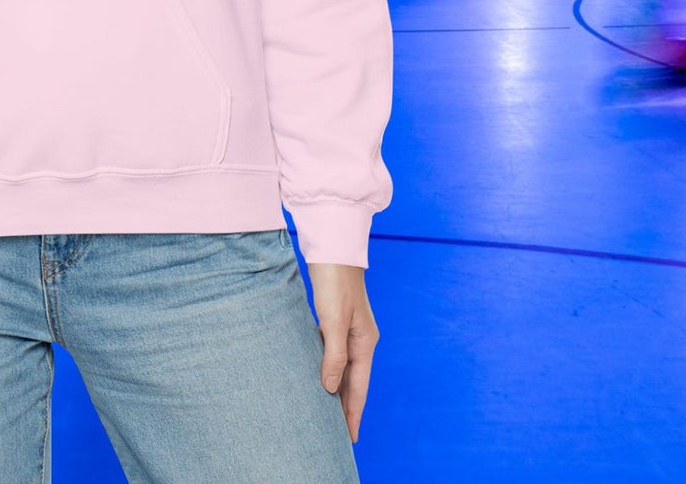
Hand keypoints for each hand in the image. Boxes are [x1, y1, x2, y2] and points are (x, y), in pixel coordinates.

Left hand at [305, 261, 378, 442]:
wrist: (333, 247)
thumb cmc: (335, 281)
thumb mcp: (333, 320)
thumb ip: (333, 355)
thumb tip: (331, 388)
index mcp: (365, 342)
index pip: (359, 387)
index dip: (352, 413)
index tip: (350, 438)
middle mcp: (361, 339)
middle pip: (354, 381)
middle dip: (347, 407)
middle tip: (339, 434)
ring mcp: (350, 329)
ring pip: (344, 367)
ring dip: (338, 388)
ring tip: (329, 410)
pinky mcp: (338, 319)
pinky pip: (335, 353)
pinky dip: (331, 368)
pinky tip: (321, 374)